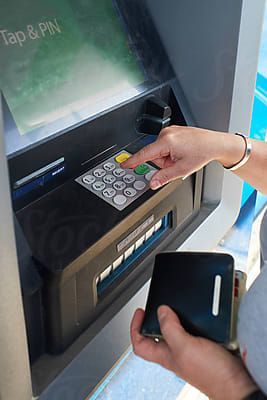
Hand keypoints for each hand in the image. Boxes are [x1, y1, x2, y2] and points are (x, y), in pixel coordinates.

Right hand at [122, 126, 244, 189]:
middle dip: (163, 162)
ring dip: (167, 157)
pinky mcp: (173, 131)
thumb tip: (152, 183)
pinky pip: (165, 145)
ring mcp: (170, 131)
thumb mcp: (182, 169)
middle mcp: (166, 133)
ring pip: (159, 150)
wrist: (214, 143)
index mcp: (167, 142)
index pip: (144, 154)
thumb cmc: (202, 153)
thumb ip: (164, 177)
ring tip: (181, 157)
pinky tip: (182, 151)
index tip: (124, 164)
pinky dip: (170, 151)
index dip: (133, 161)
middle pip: (153, 154)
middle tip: (177, 163)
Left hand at [131, 305, 256, 399]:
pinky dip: (196, 320)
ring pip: (178, 329)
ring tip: (179, 305)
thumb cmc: (212, 375)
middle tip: (160, 304)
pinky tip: (200, 314)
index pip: (140, 344)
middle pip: (158, 334)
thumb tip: (161, 311)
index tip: (140, 311)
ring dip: (177, 317)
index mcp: (166, 356)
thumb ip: (170, 328)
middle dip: (157, 318)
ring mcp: (192, 350)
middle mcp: (177, 353)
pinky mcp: (206, 345)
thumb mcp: (184, 346)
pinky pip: (196, 329)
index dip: (135, 327)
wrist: (239, 383)